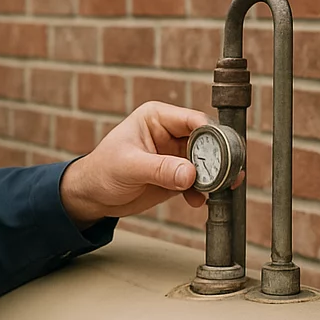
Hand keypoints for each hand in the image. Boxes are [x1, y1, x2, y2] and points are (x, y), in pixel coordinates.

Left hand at [59, 101, 239, 227]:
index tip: (222, 153)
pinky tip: (199, 201)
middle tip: (226, 176)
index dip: (211, 135)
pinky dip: (202, 192)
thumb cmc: (102, 171)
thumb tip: (189, 174)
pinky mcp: (176, 176)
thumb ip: (160, 169)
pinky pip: (197, 182)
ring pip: (206, 163)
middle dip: (217, 159)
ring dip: (213, 177)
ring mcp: (175, 155)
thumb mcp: (129, 167)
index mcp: (158, 118)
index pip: (194, 121)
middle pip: (206, 142)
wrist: (93, 196)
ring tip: (218, 191)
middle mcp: (170, 133)